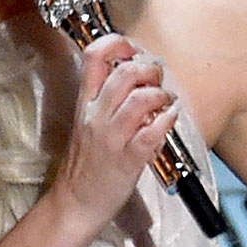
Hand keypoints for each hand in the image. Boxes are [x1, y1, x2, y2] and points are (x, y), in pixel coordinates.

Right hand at [51, 34, 180, 225]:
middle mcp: (96, 116)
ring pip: (139, 100)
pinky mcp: (128, 159)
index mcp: (85, 104)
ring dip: (161, 95)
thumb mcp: (89, 124)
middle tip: (158, 78)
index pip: (93, 57)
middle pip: (124, 73)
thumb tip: (138, 79)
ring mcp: (112, 137)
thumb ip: (108, 101)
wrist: (76, 203)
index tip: (132, 49)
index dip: (116, 43)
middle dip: (149, 69)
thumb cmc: (87, 166)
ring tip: (166, 102)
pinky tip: (171, 119)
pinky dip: (167, 121)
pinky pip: (151, 133)